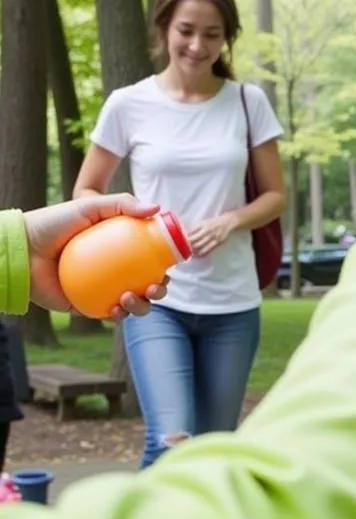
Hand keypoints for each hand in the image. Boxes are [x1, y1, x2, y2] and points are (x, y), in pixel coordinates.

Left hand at [23, 194, 167, 317]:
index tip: (171, 268)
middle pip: (147, 286)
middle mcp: (113, 272)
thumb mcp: (89, 206)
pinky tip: (118, 309)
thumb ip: (122, 204)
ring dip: (141, 307)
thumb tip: (157, 209)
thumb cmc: (52, 223)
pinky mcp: (85, 306)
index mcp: (119, 252)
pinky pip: (107, 314)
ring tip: (130, 297)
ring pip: (132, 304)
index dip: (165, 268)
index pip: (150, 262)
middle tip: (155, 287)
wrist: (22, 248)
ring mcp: (100, 290)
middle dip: (160, 292)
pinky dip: (117, 315)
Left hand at [187, 214, 237, 257]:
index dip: (184, 239)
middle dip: (188, 247)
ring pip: (201, 248)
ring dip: (194, 252)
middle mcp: (208, 232)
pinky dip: (201, 255)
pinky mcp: (218, 244)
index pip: (191, 233)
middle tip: (182, 250)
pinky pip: (208, 251)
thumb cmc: (212, 222)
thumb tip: (183, 235)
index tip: (179, 242)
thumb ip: (194, 229)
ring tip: (188, 254)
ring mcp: (213, 238)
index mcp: (203, 225)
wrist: (227, 223)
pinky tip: (197, 256)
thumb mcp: (203, 222)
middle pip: (195, 242)